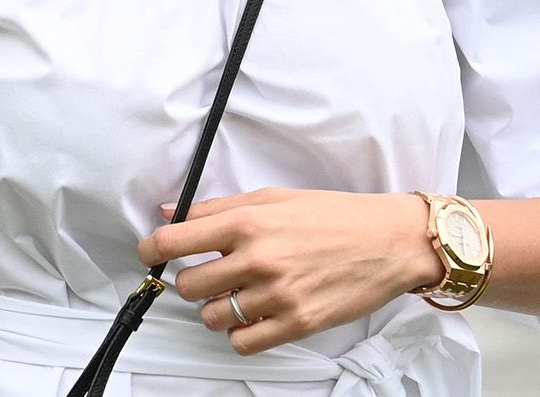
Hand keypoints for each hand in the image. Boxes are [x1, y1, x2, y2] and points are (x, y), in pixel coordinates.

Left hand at [138, 189, 437, 354]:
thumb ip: (219, 208)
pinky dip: (242, 332)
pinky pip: (242, 342)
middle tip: (214, 275)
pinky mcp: (295, 323)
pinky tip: (258, 314)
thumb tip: (170, 212)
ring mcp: (276, 294)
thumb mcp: (275, 197)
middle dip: (194, 283)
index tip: (150, 255)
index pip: (175, 241)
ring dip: (219, 309)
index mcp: (249, 221)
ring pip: (212, 318)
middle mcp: (257, 258)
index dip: (151, 250)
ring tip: (243, 294)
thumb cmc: (336, 215)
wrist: (389, 240)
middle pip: (188, 286)